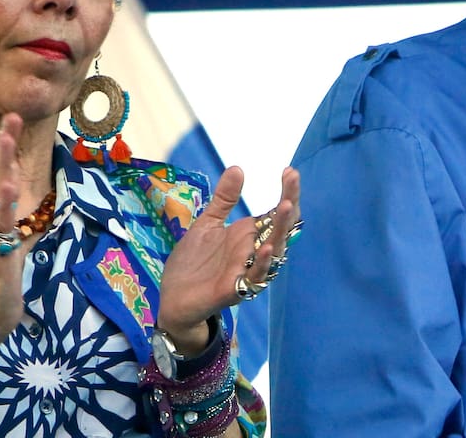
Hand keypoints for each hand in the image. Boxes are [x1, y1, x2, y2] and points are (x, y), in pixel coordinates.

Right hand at [0, 113, 30, 348]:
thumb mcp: (0, 239)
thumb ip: (1, 217)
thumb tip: (5, 192)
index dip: (2, 149)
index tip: (11, 120)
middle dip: (3, 145)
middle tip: (12, 115)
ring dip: (1, 165)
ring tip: (8, 138)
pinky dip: (4, 204)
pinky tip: (8, 185)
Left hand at [157, 166, 300, 352]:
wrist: (173, 298)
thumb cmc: (193, 263)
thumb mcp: (208, 224)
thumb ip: (224, 199)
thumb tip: (238, 167)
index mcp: (249, 235)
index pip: (276, 212)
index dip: (286, 192)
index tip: (289, 171)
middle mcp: (254, 251)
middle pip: (281, 227)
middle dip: (289, 203)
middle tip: (293, 179)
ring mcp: (248, 269)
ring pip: (274, 250)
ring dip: (282, 229)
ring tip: (287, 206)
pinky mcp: (236, 288)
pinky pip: (255, 275)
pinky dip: (262, 262)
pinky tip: (266, 247)